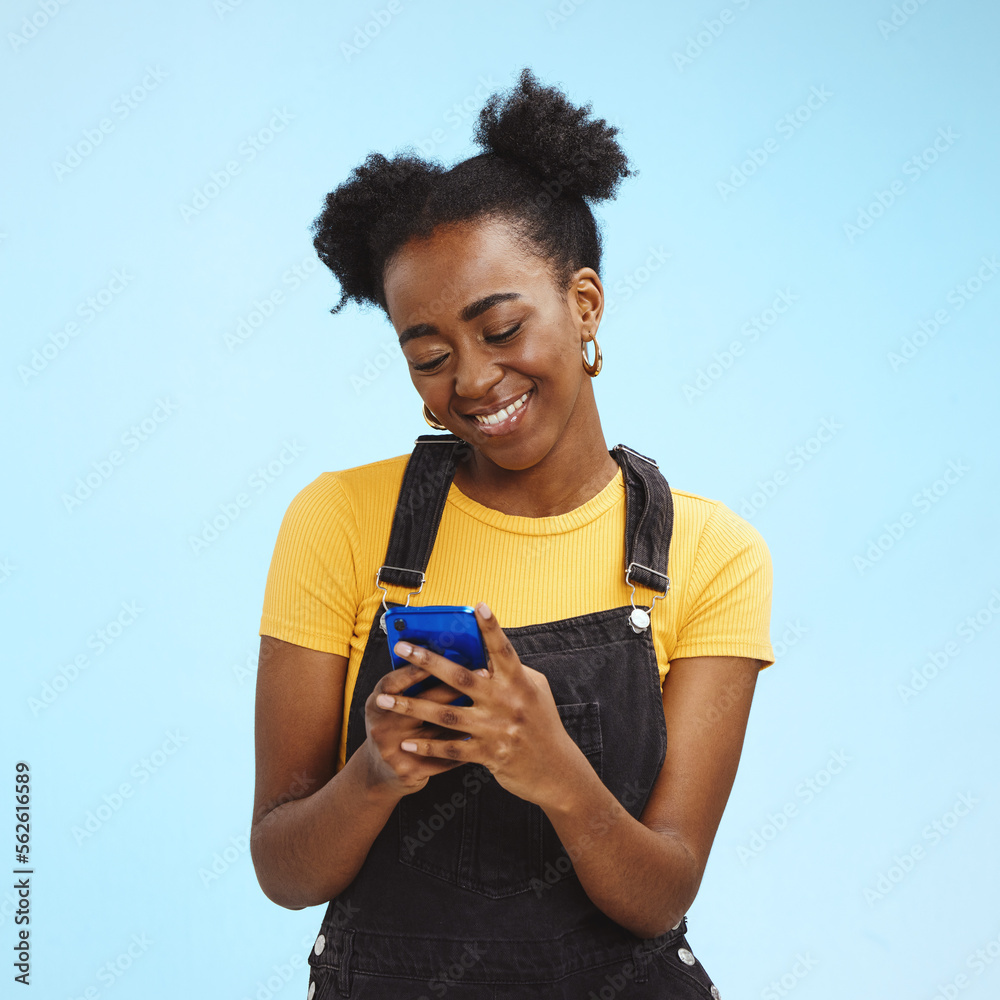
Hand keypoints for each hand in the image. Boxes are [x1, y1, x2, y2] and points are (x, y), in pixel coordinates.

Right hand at [363, 660, 489, 798]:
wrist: (381, 771)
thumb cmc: (394, 726)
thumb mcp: (392, 704)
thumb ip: (412, 685)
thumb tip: (447, 656)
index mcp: (376, 705)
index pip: (393, 683)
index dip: (415, 669)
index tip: (442, 653)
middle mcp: (382, 727)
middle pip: (420, 703)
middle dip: (453, 687)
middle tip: (482, 672)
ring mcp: (394, 751)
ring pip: (437, 730)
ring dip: (465, 716)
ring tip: (491, 704)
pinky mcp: (410, 771)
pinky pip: (445, 755)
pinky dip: (465, 744)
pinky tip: (486, 733)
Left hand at [376, 603, 580, 808]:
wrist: (557, 771)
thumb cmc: (544, 725)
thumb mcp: (536, 691)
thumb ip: (513, 672)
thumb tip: (483, 656)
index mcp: (520, 682)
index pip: (503, 650)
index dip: (491, 628)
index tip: (478, 606)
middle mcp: (507, 702)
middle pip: (460, 678)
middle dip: (427, 662)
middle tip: (402, 648)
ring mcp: (496, 729)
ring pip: (446, 715)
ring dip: (411, 708)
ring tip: (384, 701)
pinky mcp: (488, 754)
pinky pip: (451, 749)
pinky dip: (427, 747)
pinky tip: (406, 743)